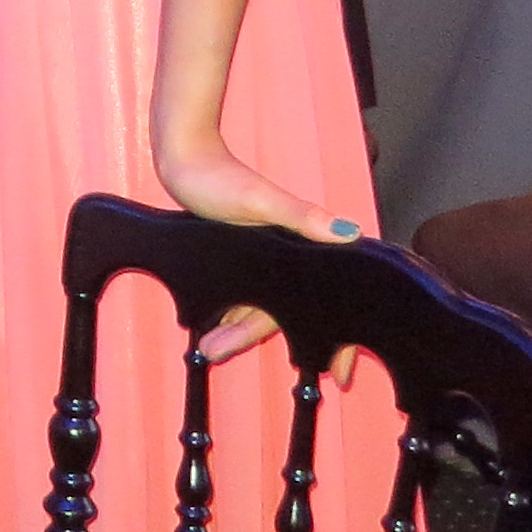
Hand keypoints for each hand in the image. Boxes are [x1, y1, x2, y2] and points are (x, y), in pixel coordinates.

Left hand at [155, 128, 362, 367]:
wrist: (184, 157)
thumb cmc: (222, 174)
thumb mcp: (261, 200)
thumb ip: (303, 216)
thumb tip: (348, 232)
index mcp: (303, 243)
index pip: (324, 301)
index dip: (336, 341)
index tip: (338, 375)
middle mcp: (287, 255)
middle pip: (279, 309)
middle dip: (251, 333)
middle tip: (219, 352)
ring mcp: (262, 256)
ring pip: (256, 303)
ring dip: (235, 327)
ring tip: (209, 347)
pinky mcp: (239, 254)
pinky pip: (241, 291)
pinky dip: (229, 309)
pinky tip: (215, 326)